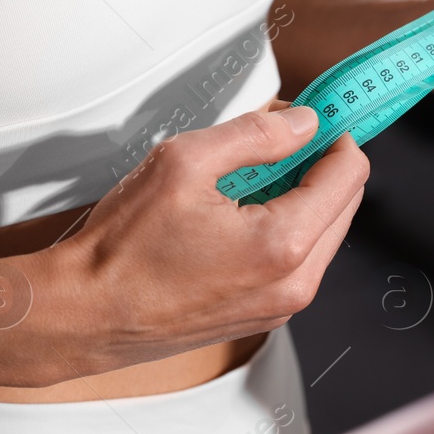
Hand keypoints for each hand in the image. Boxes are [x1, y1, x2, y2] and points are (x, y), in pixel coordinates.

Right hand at [33, 105, 368, 380]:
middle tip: (276, 139)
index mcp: (284, 244)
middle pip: (345, 202)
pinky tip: (240, 213)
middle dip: (319, 164)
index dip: (334, 134)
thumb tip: (305, 123)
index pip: (350, 173)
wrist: (83, 316)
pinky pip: (300, 259)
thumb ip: (256, 135)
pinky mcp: (266, 314)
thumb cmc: (122, 249)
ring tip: (248, 177)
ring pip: (325, 231)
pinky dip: (285, 228)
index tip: (315, 116)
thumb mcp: (184, 163)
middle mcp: (296, 282)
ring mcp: (283, 305)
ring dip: (303, 196)